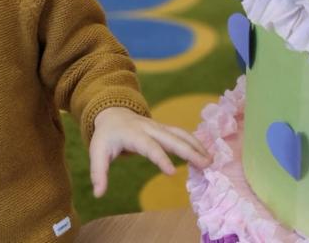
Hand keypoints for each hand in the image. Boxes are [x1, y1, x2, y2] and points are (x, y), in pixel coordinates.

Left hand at [89, 106, 210, 197]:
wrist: (113, 113)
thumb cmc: (106, 137)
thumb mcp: (97, 152)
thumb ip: (98, 173)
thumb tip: (98, 193)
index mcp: (134, 134)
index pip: (150, 146)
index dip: (161, 158)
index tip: (172, 172)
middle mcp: (150, 128)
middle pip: (172, 138)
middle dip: (189, 150)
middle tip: (205, 164)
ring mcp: (159, 127)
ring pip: (180, 134)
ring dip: (196, 145)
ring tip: (210, 160)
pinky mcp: (165, 129)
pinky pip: (182, 134)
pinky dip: (195, 142)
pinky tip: (206, 154)